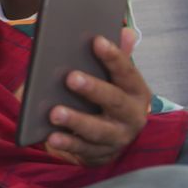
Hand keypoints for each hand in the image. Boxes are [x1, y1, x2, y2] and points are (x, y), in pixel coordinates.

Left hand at [44, 28, 149, 165]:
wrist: (108, 138)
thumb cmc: (104, 97)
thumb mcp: (111, 77)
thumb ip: (116, 57)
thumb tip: (126, 32)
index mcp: (136, 91)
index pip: (127, 72)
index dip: (113, 57)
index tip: (96, 41)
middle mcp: (133, 115)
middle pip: (114, 101)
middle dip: (93, 89)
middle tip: (70, 77)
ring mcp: (118, 138)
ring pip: (98, 129)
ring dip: (76, 120)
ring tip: (54, 112)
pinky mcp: (102, 155)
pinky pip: (83, 149)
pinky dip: (67, 143)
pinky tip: (51, 136)